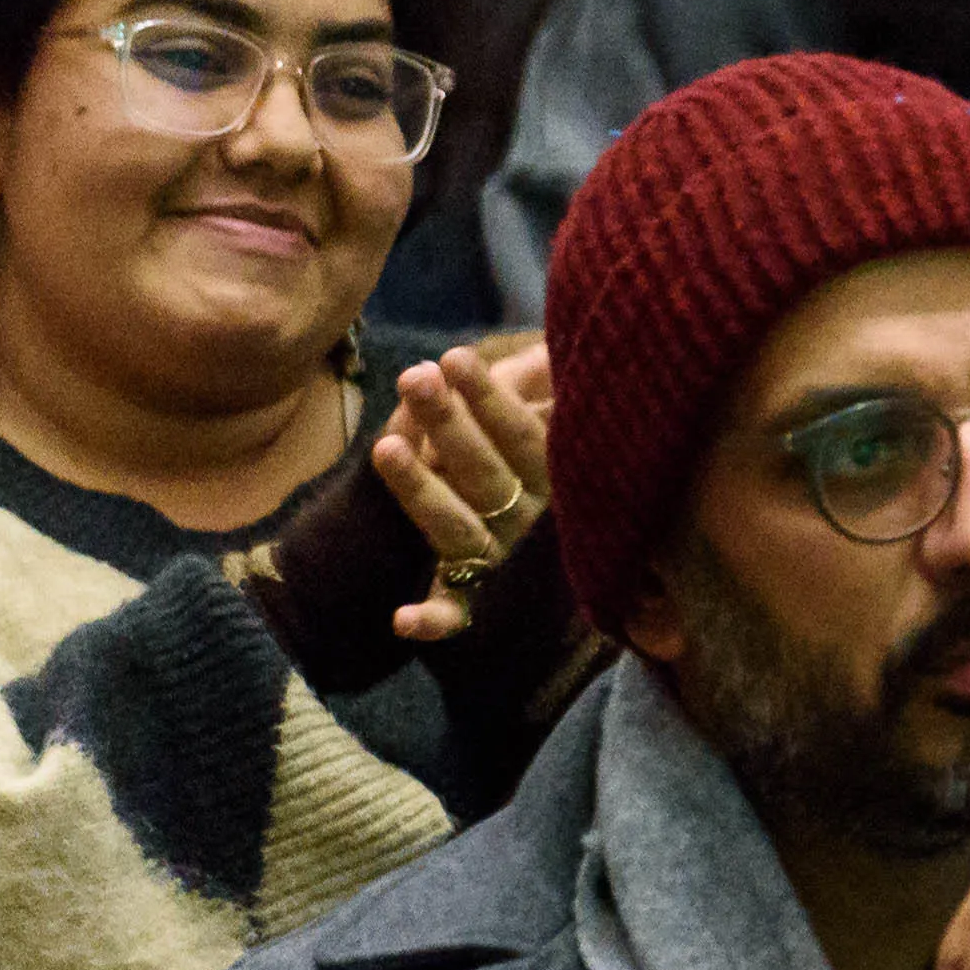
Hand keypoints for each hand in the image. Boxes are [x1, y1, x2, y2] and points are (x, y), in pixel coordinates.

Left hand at [359, 336, 551, 645]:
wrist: (585, 594)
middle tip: (414, 377)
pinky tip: (401, 620)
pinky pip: (458, 615)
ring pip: (460, 528)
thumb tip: (549, 349)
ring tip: (384, 446)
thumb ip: (549, 396)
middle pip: (484, 472)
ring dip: (422, 491)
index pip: (521, 434)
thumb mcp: (560, 438)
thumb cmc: (551, 485)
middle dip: (448, 423)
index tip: (453, 358)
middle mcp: (530, 522)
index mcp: (554, 481)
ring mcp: (503, 562)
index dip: (488, 397)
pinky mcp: (478, 603)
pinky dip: (435, 620)